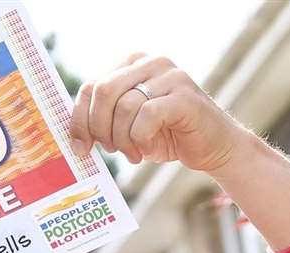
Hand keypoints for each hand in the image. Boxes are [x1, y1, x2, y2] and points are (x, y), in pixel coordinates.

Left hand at [70, 54, 245, 172]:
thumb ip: (106, 119)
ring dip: (122, 139)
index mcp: (133, 64)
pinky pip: (146, 116)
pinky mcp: (184, 96)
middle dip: (99, 127)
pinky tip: (146, 150)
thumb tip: (75, 135)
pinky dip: (140, 138)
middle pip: (104, 91)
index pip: (92, 85)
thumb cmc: (168, 136)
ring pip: (124, 106)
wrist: (214, 147)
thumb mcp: (129, 125)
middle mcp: (151, 63)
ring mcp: (170, 76)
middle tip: (110, 150)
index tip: (81, 146)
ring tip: (133, 154)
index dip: (80, 118)